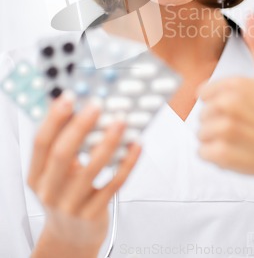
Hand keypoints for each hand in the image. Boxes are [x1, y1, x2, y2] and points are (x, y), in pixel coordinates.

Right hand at [28, 95, 140, 253]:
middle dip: (81, 126)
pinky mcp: (94, 213)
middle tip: (97, 105)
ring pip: (91, 169)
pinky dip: (127, 162)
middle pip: (63, 154)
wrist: (71, 237)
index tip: (69, 96)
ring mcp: (72, 205)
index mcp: (37, 175)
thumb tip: (74, 102)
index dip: (54, 118)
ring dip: (108, 141)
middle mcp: (50, 190)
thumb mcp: (54, 171)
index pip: (41, 142)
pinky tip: (136, 145)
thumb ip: (62, 140)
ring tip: (121, 120)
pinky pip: (114, 184)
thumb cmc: (65, 193)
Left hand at [197, 13, 253, 188]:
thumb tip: (251, 14)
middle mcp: (228, 105)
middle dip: (219, 122)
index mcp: (235, 84)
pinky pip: (203, 153)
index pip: (203, 93)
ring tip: (242, 139)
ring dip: (217, 140)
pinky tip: (238, 152)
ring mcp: (225, 130)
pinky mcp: (223, 155)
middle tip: (244, 126)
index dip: (219, 103)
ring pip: (201, 134)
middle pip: (202, 114)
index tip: (238, 110)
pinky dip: (217, 157)